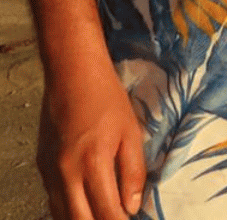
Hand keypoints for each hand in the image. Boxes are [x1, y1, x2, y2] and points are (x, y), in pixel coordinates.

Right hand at [38, 67, 145, 219]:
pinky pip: (53, 200)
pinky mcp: (41, 166)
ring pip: (62, 216)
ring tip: (100, 211)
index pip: (107, 214)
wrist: (72, 73)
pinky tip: (83, 203)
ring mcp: (50, 172)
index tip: (129, 219)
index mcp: (94, 163)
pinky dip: (68, 209)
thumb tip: (132, 207)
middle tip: (115, 217)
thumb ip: (133, 172)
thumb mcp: (131, 132)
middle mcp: (67, 173)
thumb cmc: (107, 99)